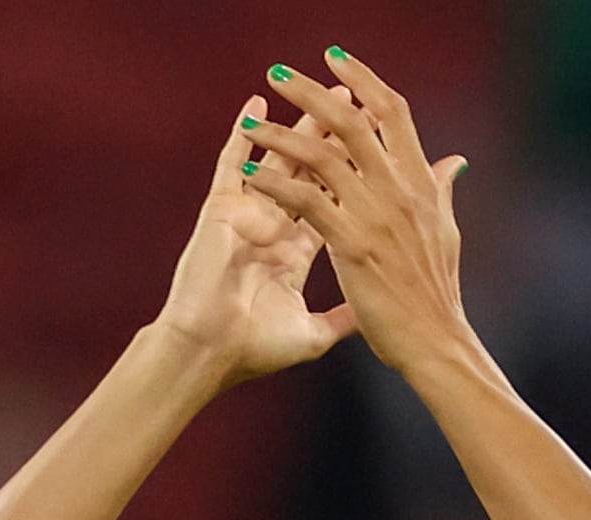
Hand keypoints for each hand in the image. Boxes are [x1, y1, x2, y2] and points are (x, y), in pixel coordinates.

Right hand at [152, 97, 358, 386]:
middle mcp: (274, 226)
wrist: (209, 354)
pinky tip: (257, 106)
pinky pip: (232, 163)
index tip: (380, 150)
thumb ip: (343, 317)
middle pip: (312, 172)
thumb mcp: (313, 334)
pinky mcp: (221, 211)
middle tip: (361, 105)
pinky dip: (243, 134)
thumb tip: (372, 316)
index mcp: (295, 252)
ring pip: (280, 159)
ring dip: (302, 126)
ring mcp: (248, 214)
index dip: (355, 176)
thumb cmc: (254, 349)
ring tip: (325, 94)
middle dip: (337, 138)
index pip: (332, 204)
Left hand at [245, 50, 470, 377]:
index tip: (337, 60)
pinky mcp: (354, 245)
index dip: (365, 81)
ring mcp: (377, 217)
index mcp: (421, 185)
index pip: (394, 115)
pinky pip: (307, 201)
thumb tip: (453, 161)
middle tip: (280, 73)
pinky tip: (250, 174)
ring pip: (323, 156)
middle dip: (312, 92)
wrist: (438, 343)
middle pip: (353, 121)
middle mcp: (401, 192)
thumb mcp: (446, 233)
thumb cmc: (438, 295)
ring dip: (281, 135)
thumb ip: (441, 192)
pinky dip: (276, 184)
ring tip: (251, 124)